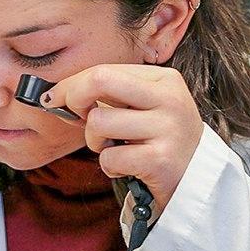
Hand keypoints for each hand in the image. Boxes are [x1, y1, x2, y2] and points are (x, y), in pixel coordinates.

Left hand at [41, 64, 203, 211]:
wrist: (196, 180)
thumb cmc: (159, 140)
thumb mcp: (145, 107)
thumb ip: (111, 95)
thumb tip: (58, 94)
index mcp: (164, 79)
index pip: (104, 70)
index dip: (71, 84)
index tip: (53, 97)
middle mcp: (169, 98)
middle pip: (99, 81)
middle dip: (74, 98)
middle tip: (75, 116)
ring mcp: (168, 129)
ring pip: (99, 122)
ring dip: (96, 141)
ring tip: (115, 147)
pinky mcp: (161, 160)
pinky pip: (110, 157)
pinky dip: (110, 166)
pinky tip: (128, 166)